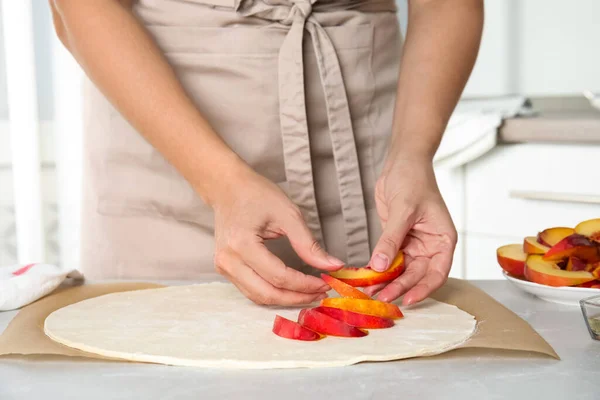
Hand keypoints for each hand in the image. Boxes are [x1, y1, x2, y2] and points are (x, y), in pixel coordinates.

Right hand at [209, 164, 343, 305]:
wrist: (227, 187)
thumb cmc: (256, 194)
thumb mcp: (288, 214)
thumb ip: (309, 244)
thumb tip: (333, 266)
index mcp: (242, 244)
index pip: (279, 276)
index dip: (305, 284)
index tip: (325, 283)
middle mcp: (228, 260)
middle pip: (267, 293)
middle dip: (297, 298)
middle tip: (320, 292)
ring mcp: (223, 267)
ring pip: (258, 297)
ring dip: (285, 299)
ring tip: (308, 292)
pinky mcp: (224, 269)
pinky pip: (250, 290)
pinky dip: (272, 293)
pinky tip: (291, 288)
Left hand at [364, 157, 456, 304]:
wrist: (402, 163)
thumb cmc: (413, 180)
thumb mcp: (403, 210)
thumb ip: (391, 239)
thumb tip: (381, 266)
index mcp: (442, 240)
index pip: (437, 272)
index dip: (423, 289)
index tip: (407, 299)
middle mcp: (430, 246)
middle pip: (416, 275)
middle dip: (399, 286)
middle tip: (380, 297)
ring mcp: (414, 244)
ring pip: (401, 271)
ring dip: (387, 281)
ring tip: (370, 291)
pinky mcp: (398, 240)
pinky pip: (389, 260)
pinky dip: (379, 269)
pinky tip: (367, 277)